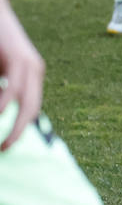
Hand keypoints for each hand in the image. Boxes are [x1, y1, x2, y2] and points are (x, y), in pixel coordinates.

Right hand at [0, 10, 45, 151]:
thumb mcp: (4, 69)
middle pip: (32, 106)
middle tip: (5, 148)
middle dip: (19, 130)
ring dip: (11, 120)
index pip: (33, 107)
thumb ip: (7, 87)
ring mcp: (26, 62)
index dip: (23, 127)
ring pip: (22, 98)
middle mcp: (34, 69)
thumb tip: (4, 108)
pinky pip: (11, 84)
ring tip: (0, 138)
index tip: (10, 145)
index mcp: (33, 75)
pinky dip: (3, 101)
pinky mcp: (15, 56)